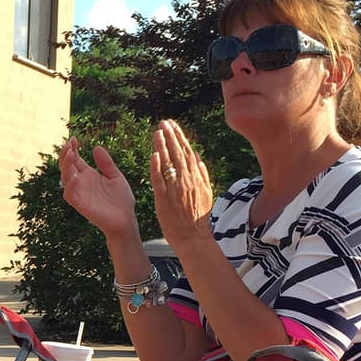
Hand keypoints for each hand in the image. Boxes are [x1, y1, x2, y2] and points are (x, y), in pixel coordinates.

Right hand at [59, 136, 138, 238]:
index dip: (72, 149)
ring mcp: (80, 193)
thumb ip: (106, 163)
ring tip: (71, 154)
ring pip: (65, 178)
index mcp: (89, 175)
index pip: (75, 160)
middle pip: (66, 166)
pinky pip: (70, 194)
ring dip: (65, 166)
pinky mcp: (80, 204)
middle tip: (69, 144)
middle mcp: (81, 183)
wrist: (126, 219)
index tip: (74, 138)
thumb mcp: (115, 176)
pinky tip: (75, 175)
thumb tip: (96, 147)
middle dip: (65, 154)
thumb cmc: (122, 200)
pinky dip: (70, 185)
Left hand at [150, 120, 213, 247]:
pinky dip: (157, 168)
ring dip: (163, 146)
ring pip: (169, 164)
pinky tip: (154, 155)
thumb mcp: (206, 192)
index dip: (178, 137)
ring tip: (157, 132)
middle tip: (163, 122)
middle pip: (177, 154)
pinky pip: (160, 181)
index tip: (172, 125)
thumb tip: (198, 157)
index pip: (186, 152)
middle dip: (170, 136)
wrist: (194, 237)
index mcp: (196, 178)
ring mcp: (176, 189)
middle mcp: (187, 180)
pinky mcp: (164, 200)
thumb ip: (202, 174)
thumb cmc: (198, 217)